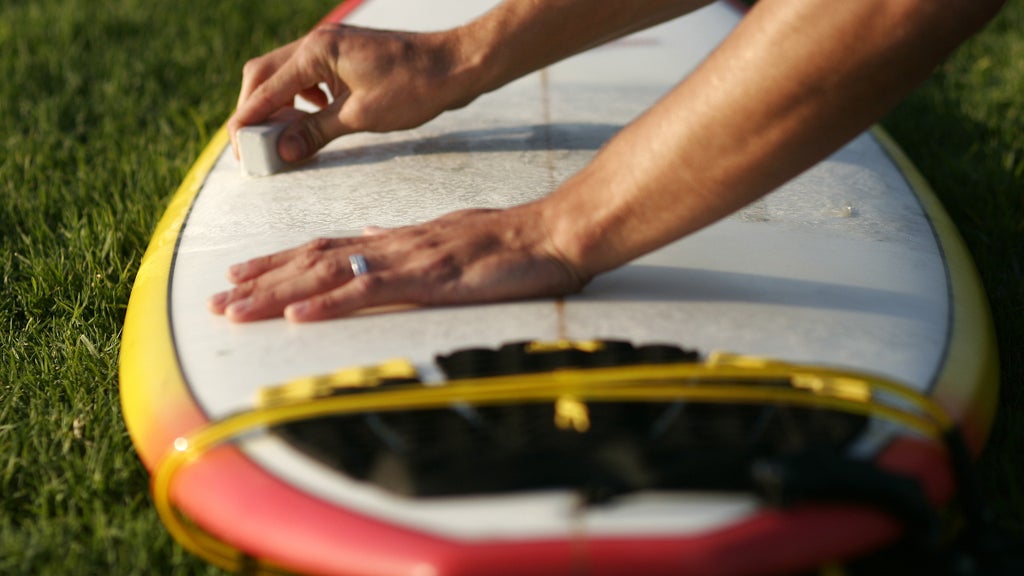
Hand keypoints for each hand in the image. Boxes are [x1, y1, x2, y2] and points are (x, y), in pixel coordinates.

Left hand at [207, 206, 586, 321]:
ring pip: (328, 274)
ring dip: (277, 294)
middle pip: (312, 260)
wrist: (551, 235)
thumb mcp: (448, 239)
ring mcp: (407, 260)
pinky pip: (368, 291)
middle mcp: (391, 245)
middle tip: (216, 299)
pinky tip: (296, 316)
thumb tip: (368, 239)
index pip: (326, 248)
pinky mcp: (428, 279)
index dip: (280, 262)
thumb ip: (404, 241)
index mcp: (397, 240)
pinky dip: (328, 303)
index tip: (243, 274)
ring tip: (234, 308)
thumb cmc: (509, 243)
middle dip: (262, 281)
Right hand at [227, 24, 475, 162]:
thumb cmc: (414, 87)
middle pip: (265, 74)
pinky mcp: (345, 55)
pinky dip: (302, 98)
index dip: (248, 121)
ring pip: (286, 75)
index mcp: (316, 51)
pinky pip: (309, 75)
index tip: (238, 149)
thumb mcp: (360, 116)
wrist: (456, 65)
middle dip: (255, 110)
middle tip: (254, 145)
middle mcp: (318, 41)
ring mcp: (332, 45)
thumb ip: (316, 131)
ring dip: (278, 104)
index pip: (266, 89)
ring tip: (280, 137)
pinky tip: (313, 118)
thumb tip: (282, 151)